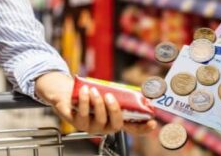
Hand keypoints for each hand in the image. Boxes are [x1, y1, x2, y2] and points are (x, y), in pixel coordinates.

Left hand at [35, 72, 156, 134]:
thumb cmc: (91, 93)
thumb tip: (135, 90)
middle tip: (109, 96)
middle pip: (116, 125)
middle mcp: (106, 127)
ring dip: (98, 103)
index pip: (133, 129)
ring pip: (100, 120)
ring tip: (94, 90)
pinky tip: (85, 91)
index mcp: (115, 120)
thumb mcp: (106, 93)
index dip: (143, 128)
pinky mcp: (78, 123)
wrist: (68, 92)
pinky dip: (85, 101)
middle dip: (114, 110)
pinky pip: (84, 114)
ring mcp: (92, 127)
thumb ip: (119, 95)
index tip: (152, 123)